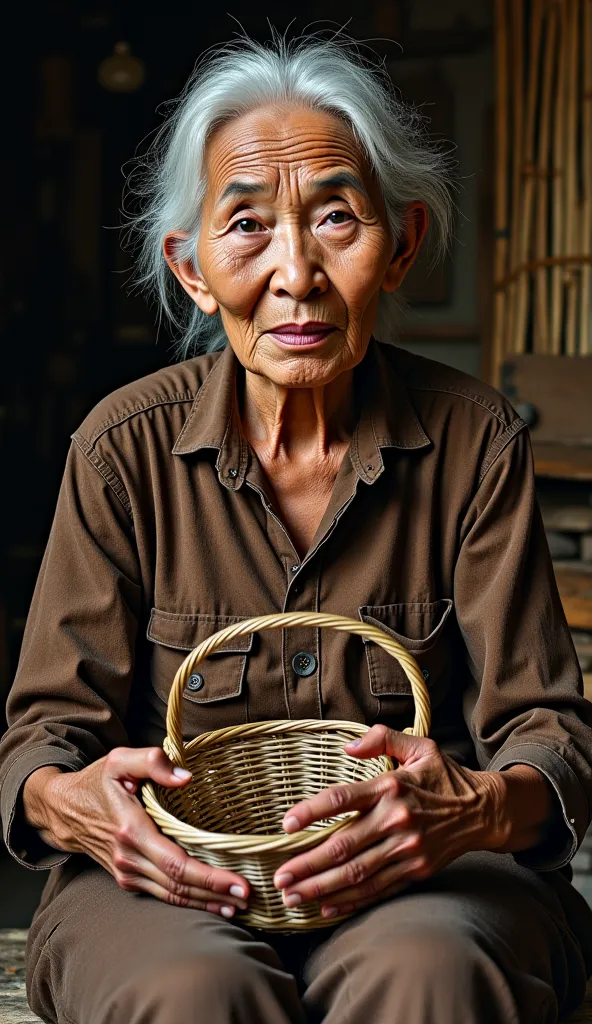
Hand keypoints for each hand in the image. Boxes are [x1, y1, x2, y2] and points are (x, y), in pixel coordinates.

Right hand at [22, 748, 249, 918]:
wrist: (63, 809)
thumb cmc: (97, 781)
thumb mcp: (120, 760)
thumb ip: (153, 762)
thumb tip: (186, 777)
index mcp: (131, 830)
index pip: (176, 864)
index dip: (209, 878)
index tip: (238, 884)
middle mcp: (128, 858)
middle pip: (178, 886)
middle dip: (214, 895)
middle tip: (247, 898)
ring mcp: (126, 872)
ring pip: (171, 895)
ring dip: (203, 903)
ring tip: (235, 906)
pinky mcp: (127, 877)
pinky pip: (161, 893)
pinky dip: (186, 901)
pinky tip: (209, 902)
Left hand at [273, 725, 505, 919]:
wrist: (485, 810)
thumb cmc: (445, 776)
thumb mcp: (419, 746)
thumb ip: (382, 739)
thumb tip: (347, 746)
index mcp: (392, 787)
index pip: (343, 800)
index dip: (312, 812)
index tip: (287, 824)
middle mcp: (397, 821)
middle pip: (344, 847)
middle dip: (308, 865)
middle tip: (279, 877)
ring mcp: (406, 850)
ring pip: (356, 874)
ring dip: (321, 888)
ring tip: (291, 896)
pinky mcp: (415, 871)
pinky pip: (377, 890)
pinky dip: (350, 901)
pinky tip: (326, 907)